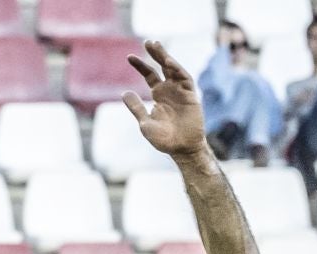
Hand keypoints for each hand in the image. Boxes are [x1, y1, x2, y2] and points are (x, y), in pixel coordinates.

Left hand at [123, 40, 206, 159]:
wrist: (181, 149)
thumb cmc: (164, 139)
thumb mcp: (145, 123)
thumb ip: (136, 108)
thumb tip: (124, 93)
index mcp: (158, 95)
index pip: (149, 75)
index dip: (141, 66)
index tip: (129, 57)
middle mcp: (170, 90)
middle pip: (162, 67)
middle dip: (155, 54)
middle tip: (148, 42)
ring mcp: (181, 91)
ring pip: (173, 69)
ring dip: (166, 57)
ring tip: (156, 46)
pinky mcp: (191, 95)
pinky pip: (184, 78)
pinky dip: (177, 70)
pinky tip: (168, 62)